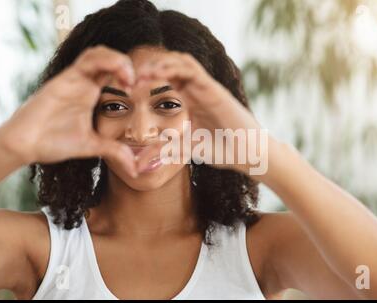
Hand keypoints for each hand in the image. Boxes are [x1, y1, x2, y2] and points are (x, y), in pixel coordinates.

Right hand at [0, 45, 139, 177]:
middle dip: (129, 65)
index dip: (133, 76)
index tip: (148, 89)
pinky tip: (122, 76)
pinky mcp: (66, 78)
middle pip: (110, 59)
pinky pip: (88, 60)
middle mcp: (85, 82)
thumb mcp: (92, 146)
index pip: (115, 74)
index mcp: (92, 94)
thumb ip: (114, 152)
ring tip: (132, 79)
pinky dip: (108, 61)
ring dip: (120, 60)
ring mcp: (75, 78)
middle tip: (144, 81)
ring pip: (99, 54)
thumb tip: (135, 169)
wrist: (26, 145)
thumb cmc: (54, 142)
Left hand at [135, 52, 265, 174]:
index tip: (126, 88)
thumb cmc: (224, 151)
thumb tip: (136, 165)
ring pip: (181, 63)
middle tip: (128, 77)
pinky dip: (175, 67)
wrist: (249, 155)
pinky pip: (193, 70)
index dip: (147, 80)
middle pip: (172, 67)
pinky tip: (158, 72)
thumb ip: (163, 152)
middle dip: (149, 68)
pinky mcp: (215, 89)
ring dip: (159, 63)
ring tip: (140, 72)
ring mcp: (206, 88)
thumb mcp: (185, 150)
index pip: (167, 80)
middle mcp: (197, 91)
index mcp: (191, 101)